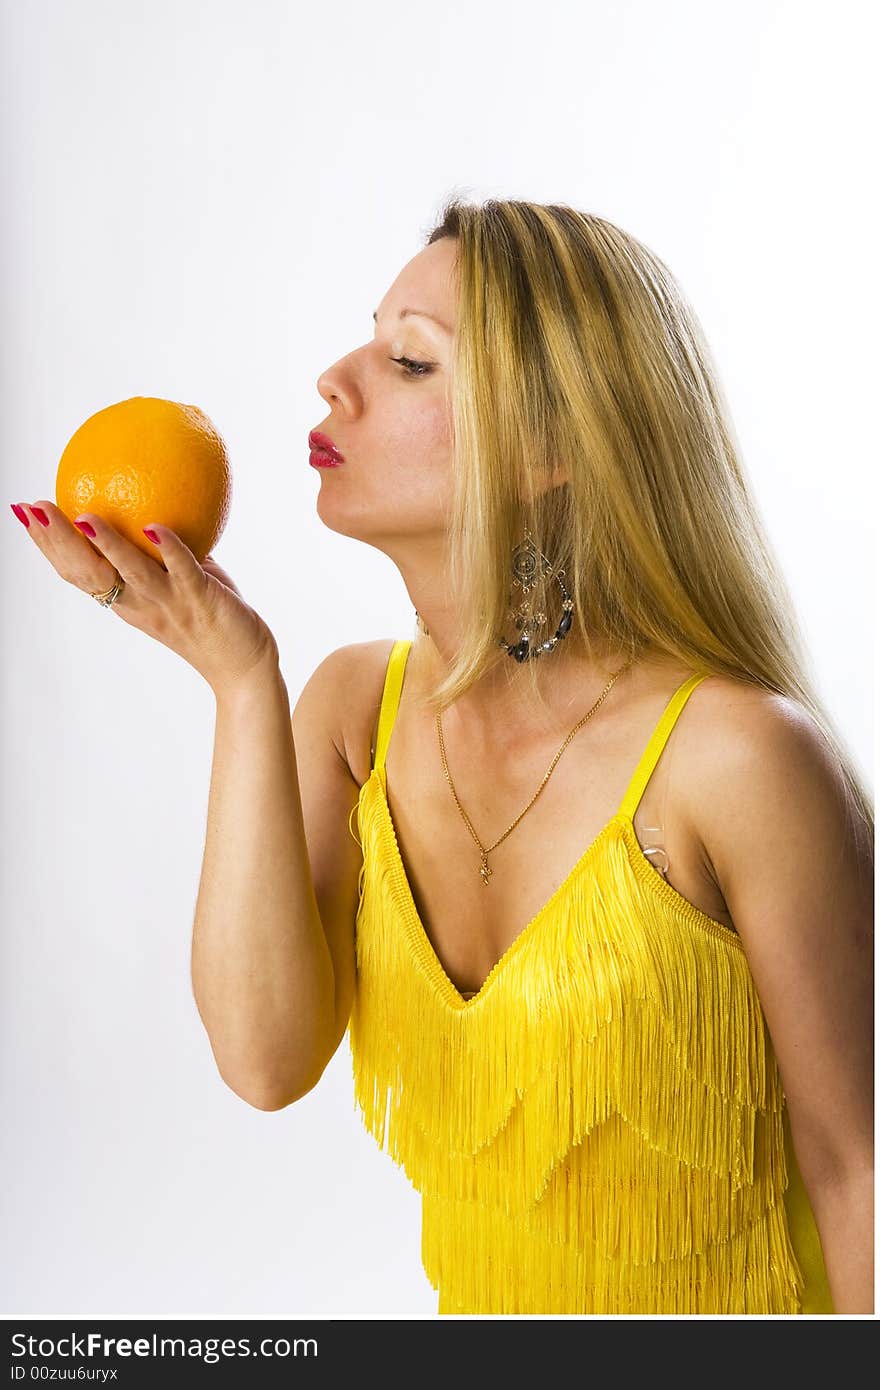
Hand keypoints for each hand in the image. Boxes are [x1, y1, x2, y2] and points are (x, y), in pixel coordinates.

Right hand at [12, 500, 279, 693]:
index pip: (78, 573)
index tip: (25, 514)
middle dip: (57, 541)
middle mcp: (141, 604)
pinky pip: (182, 571)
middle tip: (32, 508)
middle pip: (89, 572)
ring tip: (82, 516)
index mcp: (128, 602)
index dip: (48, 546)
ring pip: (130, 574)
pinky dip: (168, 548)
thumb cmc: (214, 620)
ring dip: (105, 545)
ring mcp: (169, 604)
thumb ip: (165, 552)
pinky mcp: (200, 600)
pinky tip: (155, 526)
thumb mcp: (181, 582)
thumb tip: (154, 507)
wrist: (243, 668)